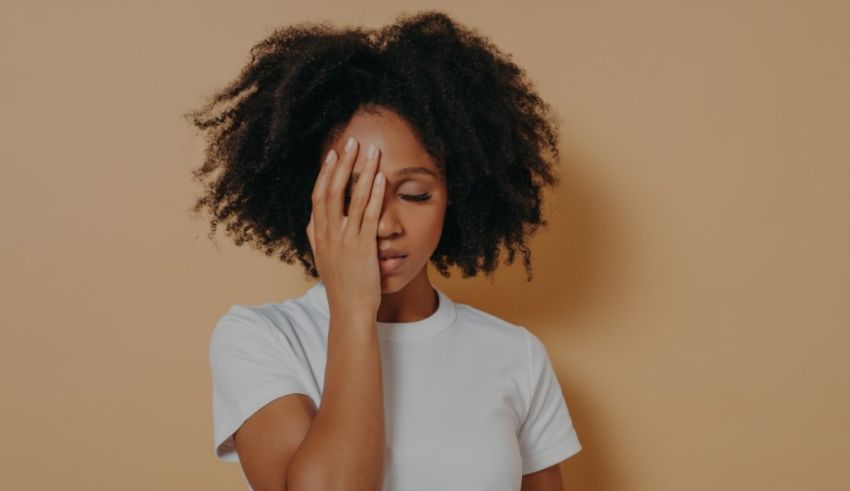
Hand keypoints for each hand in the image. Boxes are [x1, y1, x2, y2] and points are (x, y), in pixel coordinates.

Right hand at [306, 137, 385, 315]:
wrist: (349, 310)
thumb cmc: (341, 286)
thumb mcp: (323, 258)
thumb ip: (317, 237)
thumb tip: (312, 219)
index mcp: (319, 235)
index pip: (318, 196)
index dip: (325, 173)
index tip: (332, 154)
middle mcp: (329, 234)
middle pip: (332, 190)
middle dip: (342, 163)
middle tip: (351, 141)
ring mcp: (345, 240)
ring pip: (352, 198)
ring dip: (361, 171)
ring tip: (371, 151)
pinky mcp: (363, 247)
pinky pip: (368, 215)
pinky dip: (373, 195)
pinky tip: (380, 178)